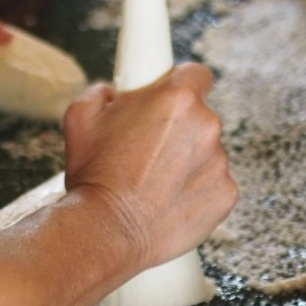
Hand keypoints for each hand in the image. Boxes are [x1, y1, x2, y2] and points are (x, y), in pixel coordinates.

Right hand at [62, 64, 237, 270]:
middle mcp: (205, 126)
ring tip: (152, 182)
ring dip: (185, 162)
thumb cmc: (95, 177)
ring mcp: (219, 163)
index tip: (167, 100)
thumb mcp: (80, 118)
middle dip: (176, 129)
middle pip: (199, 117)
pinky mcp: (225, 195)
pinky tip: (166, 201)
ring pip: (206, 153)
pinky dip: (195, 191)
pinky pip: (213, 185)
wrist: (107, 230)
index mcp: (176, 99)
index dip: (179, 85)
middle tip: (145, 150)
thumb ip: (101, 92)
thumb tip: (110, 92)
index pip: (196, 74)